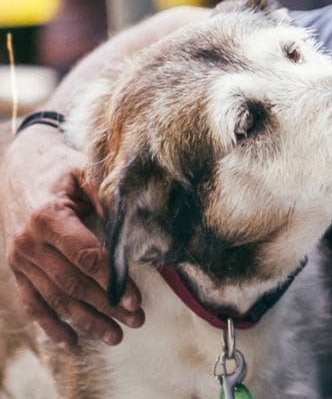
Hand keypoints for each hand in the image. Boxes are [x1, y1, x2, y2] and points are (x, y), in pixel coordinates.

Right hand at [1, 125, 143, 347]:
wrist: (21, 168)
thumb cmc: (61, 170)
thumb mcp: (85, 171)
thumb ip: (108, 196)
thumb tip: (134, 223)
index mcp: (49, 217)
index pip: (85, 256)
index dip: (111, 280)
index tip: (135, 299)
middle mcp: (29, 242)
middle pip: (72, 283)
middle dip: (106, 306)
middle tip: (137, 320)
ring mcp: (20, 258)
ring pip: (55, 298)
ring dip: (86, 320)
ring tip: (116, 335)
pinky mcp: (16, 269)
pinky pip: (31, 302)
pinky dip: (49, 324)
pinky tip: (70, 341)